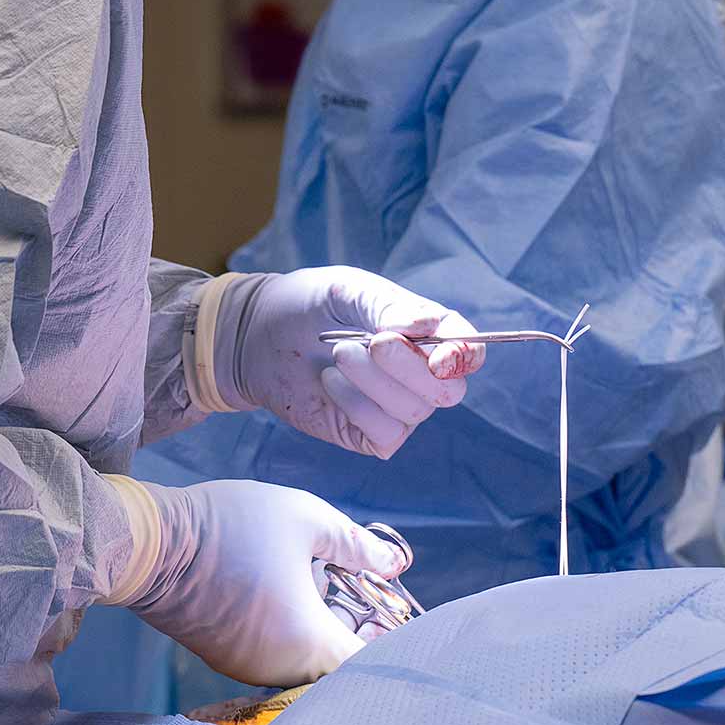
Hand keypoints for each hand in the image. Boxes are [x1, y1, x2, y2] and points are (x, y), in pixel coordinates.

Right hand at [104, 478, 404, 687]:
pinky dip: (287, 628)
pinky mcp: (223, 657)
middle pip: (335, 663)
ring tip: (313, 577)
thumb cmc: (235, 526)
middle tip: (353, 585)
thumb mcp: (309, 520)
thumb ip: (358, 546)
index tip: (385, 606)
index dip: (385, 636)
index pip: (367, 662)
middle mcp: (279, 668)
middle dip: (351, 626)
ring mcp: (247, 667)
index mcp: (308, 642)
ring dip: (318, 625)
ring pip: (303, 657)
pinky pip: (273, 653)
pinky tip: (279, 586)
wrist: (152, 543)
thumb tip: (396, 564)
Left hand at [195, 268, 485, 457]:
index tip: (438, 355)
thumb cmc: (308, 305)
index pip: (468, 351)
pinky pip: (385, 434)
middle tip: (370, 342)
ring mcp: (397, 407)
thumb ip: (391, 306)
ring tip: (337, 354)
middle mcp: (420, 374)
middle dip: (410, 369)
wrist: (256, 337)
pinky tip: (330, 383)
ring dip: (374, 382)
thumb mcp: (349, 290)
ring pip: (414, 411)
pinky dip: (357, 406)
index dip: (464, 356)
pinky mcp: (369, 435)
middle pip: (449, 391)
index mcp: (427, 333)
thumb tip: (426, 326)